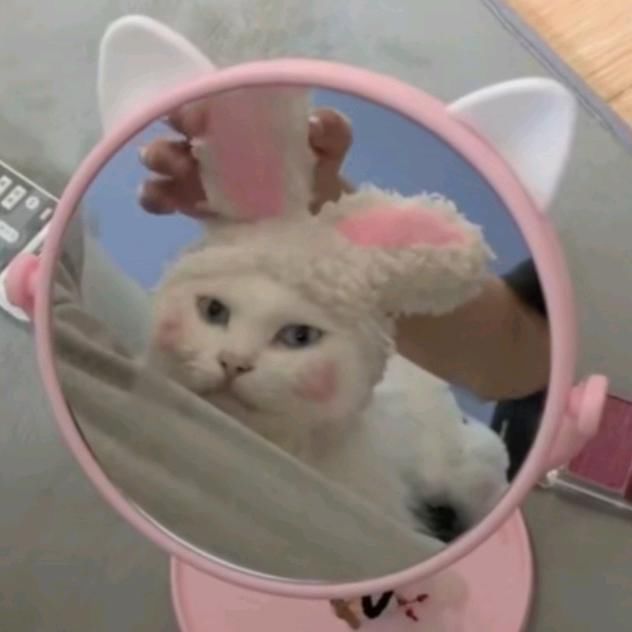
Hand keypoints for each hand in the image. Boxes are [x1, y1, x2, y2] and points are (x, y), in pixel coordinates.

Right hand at [138, 104, 352, 216]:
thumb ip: (331, 130)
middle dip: (169, 142)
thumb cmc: (319, 170)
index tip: (195, 121)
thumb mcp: (330, 145)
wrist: (319, 216)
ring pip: (163, 165)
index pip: (204, 104)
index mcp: (237, 120)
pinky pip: (165, 199)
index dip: (193, 108)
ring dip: (160, 166)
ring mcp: (200, 176)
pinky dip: (155, 198)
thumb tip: (313, 124)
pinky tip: (160, 200)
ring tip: (170, 177)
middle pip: (175, 135)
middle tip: (179, 157)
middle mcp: (211, 143)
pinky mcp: (196, 207)